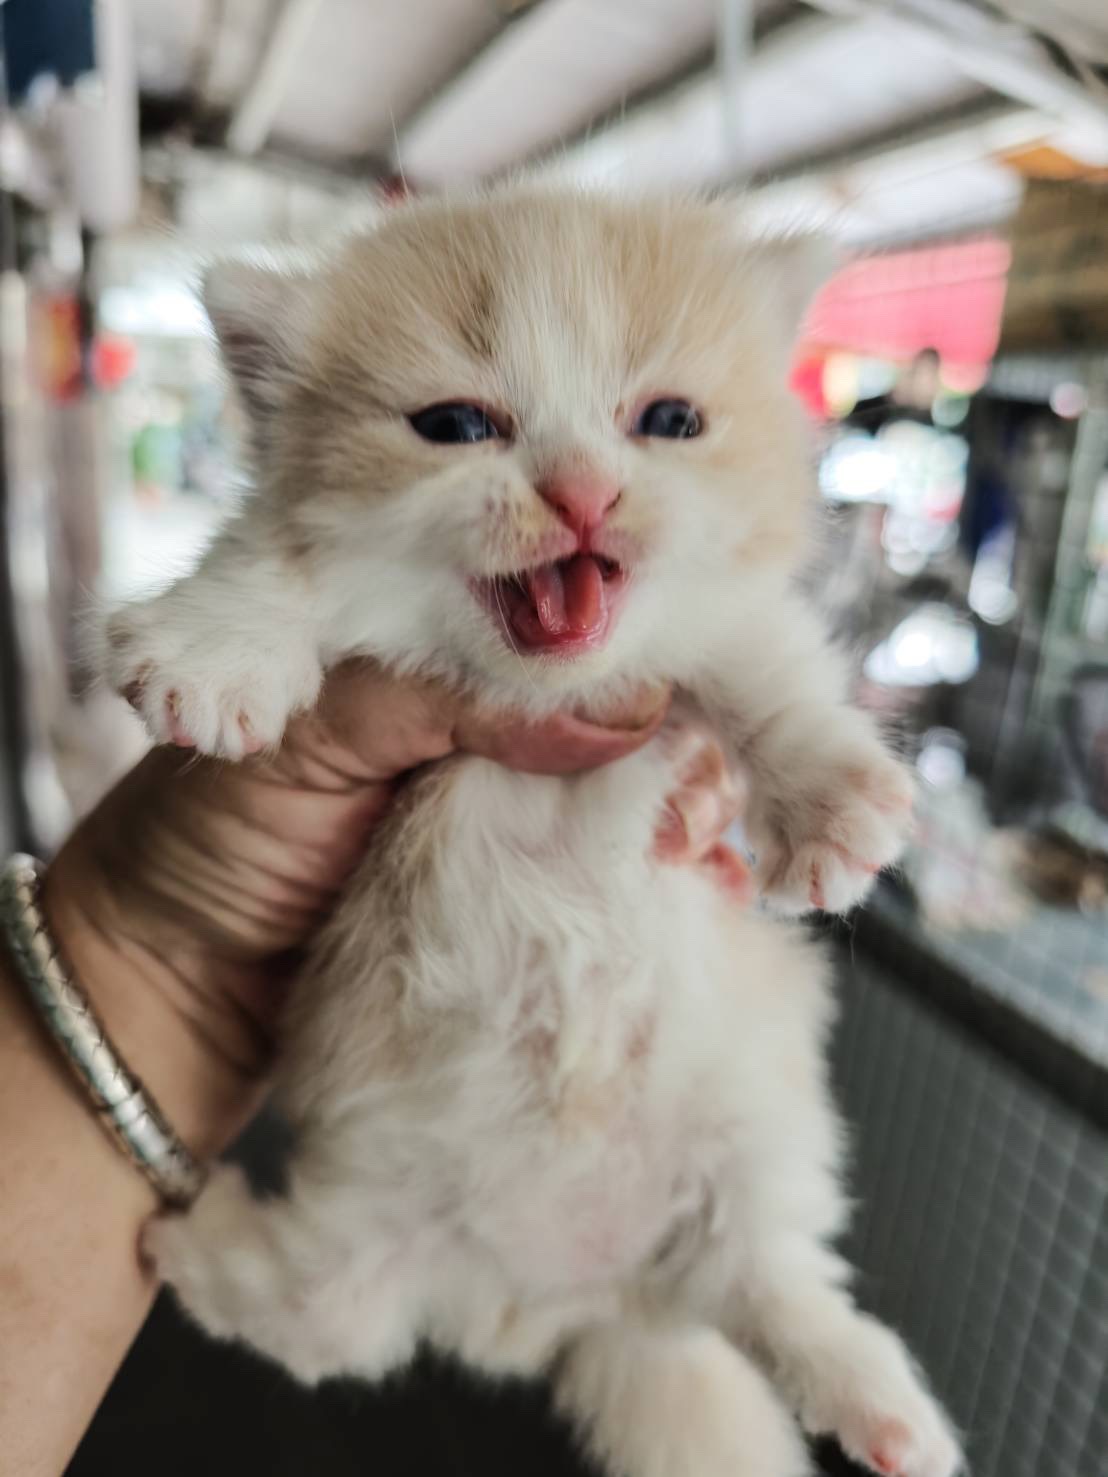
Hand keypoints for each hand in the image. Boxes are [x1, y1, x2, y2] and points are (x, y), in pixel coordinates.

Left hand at [41, 664, 668, 1151]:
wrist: (163, 994)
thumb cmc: (205, 845)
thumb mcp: (312, 740)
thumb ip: (441, 700)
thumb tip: (616, 708)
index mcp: (419, 653)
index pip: (547, 628)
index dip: (623, 656)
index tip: (678, 707)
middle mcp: (470, 723)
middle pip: (607, 710)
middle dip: (672, 743)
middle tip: (698, 806)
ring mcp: (497, 810)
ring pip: (621, 790)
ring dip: (678, 810)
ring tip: (701, 850)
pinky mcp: (508, 890)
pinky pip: (600, 868)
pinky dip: (658, 875)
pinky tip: (709, 886)